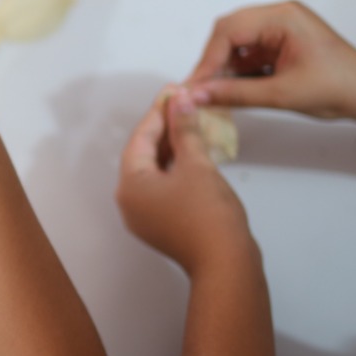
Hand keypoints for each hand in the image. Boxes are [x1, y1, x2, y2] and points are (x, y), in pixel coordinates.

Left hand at [117, 87, 252, 274]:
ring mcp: (145, 215)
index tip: (173, 91)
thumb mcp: (196, 164)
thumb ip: (185, 130)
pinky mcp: (162, 223)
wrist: (226, 264)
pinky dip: (177, 167)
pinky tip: (194, 150)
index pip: (141, 138)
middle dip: (165, 127)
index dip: (159, 112)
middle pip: (145, 154)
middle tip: (183, 102)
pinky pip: (164, 186)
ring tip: (191, 121)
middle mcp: (130, 201)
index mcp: (130, 185)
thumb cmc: (208, 215)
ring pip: (155, 170)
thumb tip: (179, 101)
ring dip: (173, 146)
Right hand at [186, 0, 355, 124]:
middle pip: (229, 32)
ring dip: (223, 68)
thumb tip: (198, 96)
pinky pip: (250, 52)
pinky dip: (238, 71)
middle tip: (198, 90)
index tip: (194, 86)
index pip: (229, 31)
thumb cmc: (337, 88)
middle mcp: (280, 15)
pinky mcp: (282, 43)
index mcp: (283, 17)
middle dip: (212, 62)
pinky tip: (230, 91)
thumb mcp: (281, 94)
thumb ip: (236, 94)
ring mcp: (281, 28)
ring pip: (237, 43)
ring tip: (212, 94)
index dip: (207, 60)